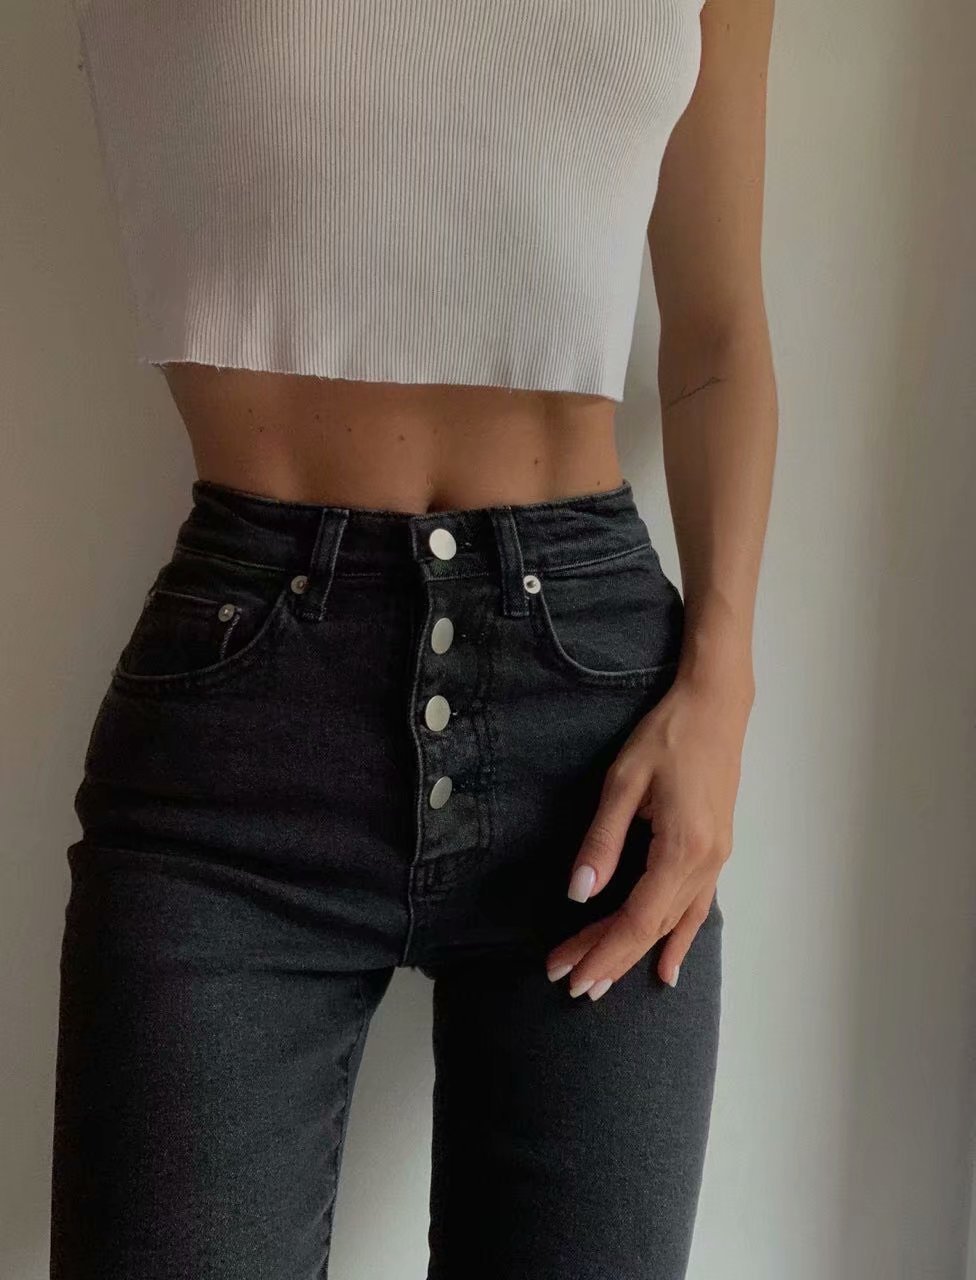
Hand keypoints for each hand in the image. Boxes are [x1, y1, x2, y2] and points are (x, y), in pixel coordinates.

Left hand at [544, 668, 750, 999]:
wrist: (716, 707)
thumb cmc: (667, 736)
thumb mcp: (625, 782)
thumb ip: (602, 841)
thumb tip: (579, 894)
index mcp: (682, 850)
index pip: (636, 919)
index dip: (601, 950)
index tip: (570, 973)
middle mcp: (705, 864)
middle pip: (652, 927)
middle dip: (609, 957)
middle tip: (570, 982)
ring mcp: (715, 861)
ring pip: (672, 922)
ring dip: (635, 953)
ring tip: (603, 981)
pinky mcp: (715, 851)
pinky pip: (696, 908)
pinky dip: (679, 939)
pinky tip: (668, 966)